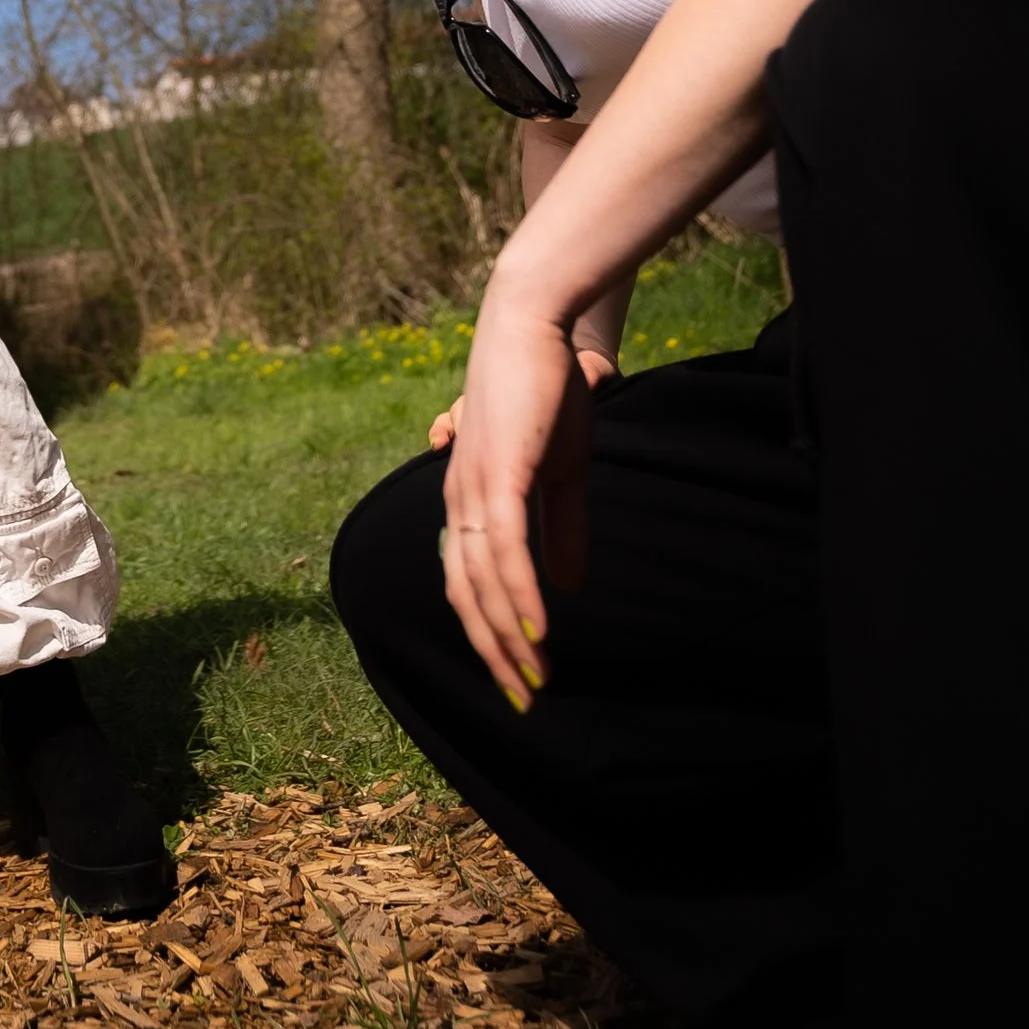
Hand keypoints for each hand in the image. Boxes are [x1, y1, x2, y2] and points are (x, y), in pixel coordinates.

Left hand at [437, 290, 610, 708]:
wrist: (535, 325)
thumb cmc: (546, 391)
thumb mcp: (560, 472)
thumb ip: (562, 529)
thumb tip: (569, 588)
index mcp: (468, 502)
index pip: (469, 586)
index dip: (489, 636)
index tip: (518, 681)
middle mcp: (458, 501)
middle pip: (468, 598)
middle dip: (494, 655)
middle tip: (524, 703)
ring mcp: (473, 488)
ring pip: (484, 583)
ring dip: (508, 639)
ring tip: (535, 682)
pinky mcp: (499, 475)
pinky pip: (504, 551)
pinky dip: (520, 597)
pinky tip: (538, 633)